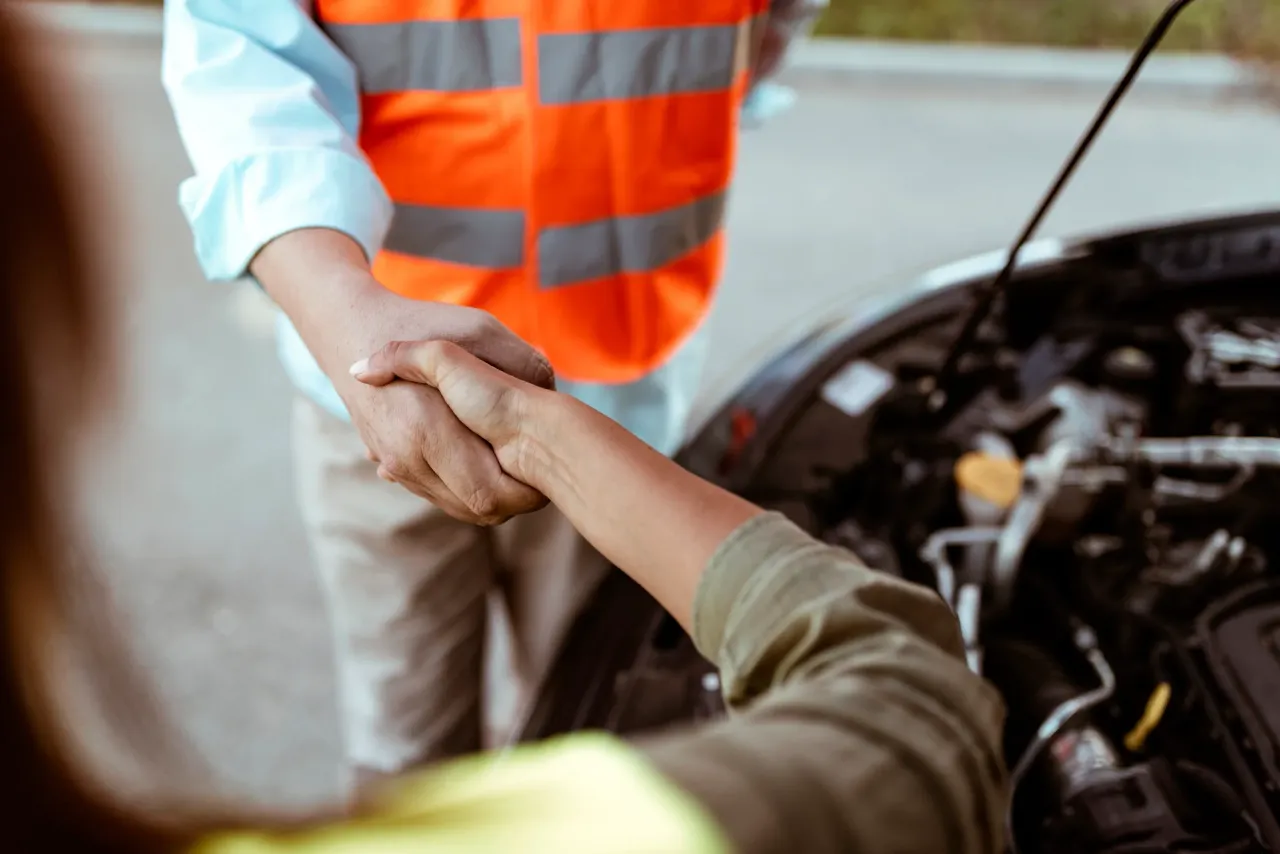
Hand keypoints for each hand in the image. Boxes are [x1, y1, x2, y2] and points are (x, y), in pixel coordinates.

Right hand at [338, 298, 555, 524]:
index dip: (526, 494)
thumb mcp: (479, 330)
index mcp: (427, 430)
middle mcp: (407, 456)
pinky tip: (493, 470)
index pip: (490, 494)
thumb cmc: (421, 322)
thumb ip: (519, 361)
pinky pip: (439, 496)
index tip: (550, 476)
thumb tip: (553, 392)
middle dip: (518, 500)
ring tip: (526, 473)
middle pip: (479, 508)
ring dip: (496, 499)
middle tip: (547, 481)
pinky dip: (469, 491)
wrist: (351, 327)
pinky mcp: (392, 463)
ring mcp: (396, 463)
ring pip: (460, 507)